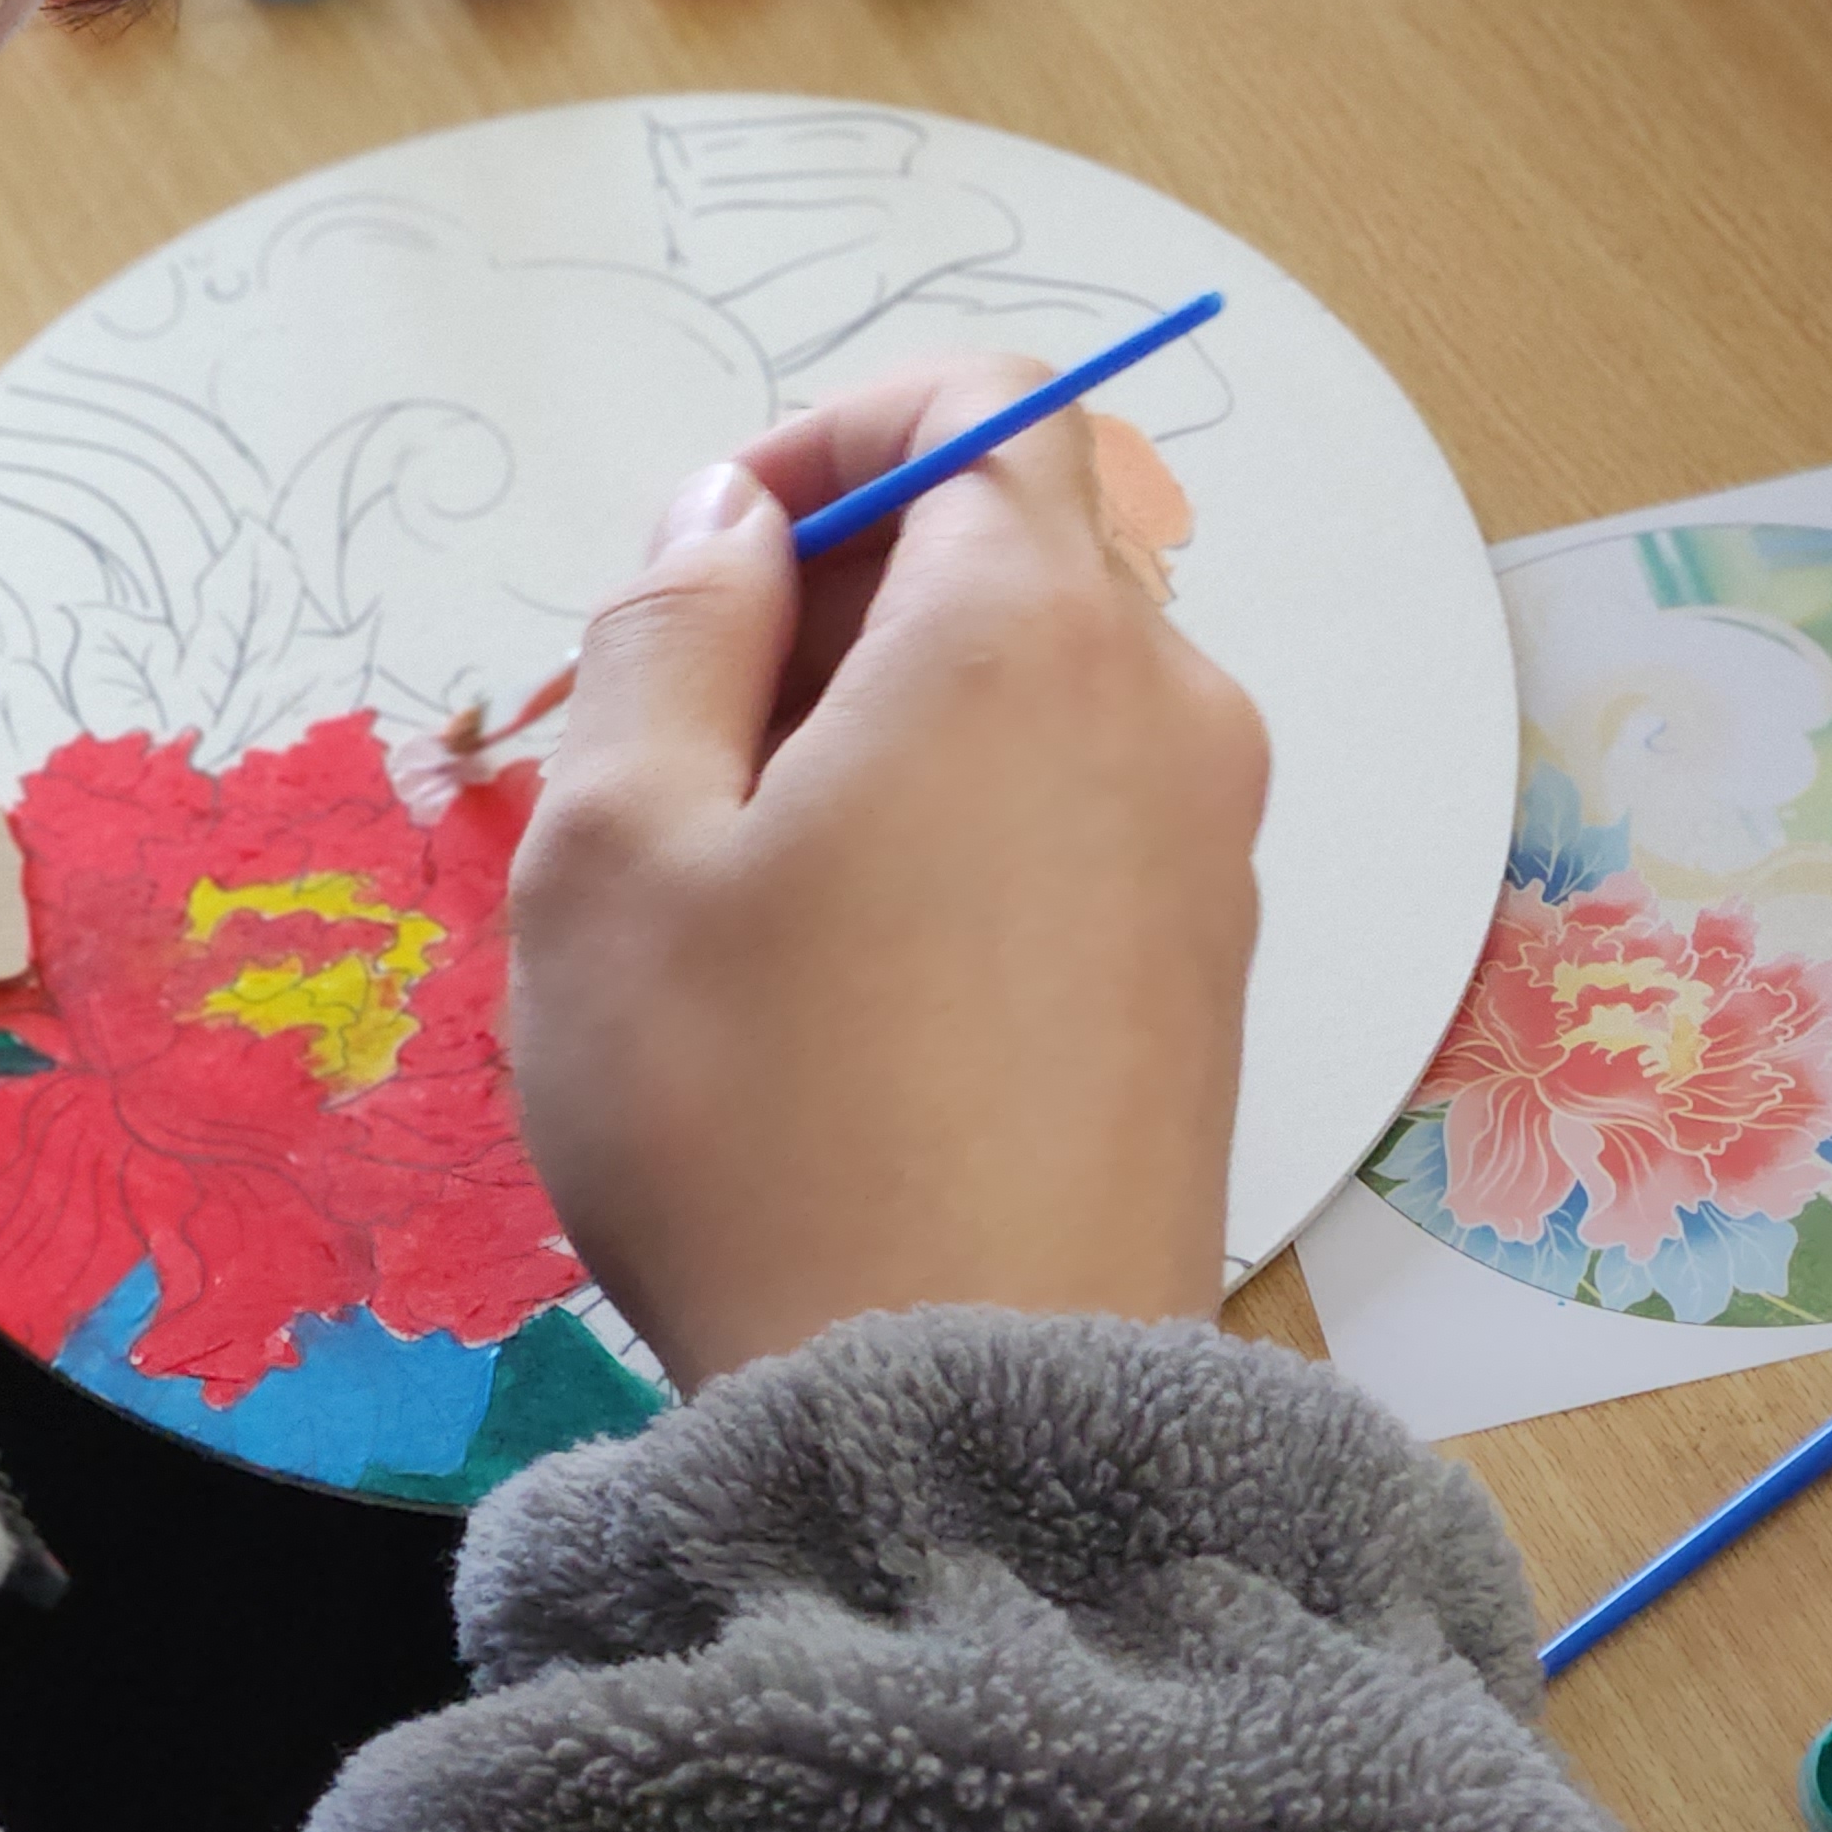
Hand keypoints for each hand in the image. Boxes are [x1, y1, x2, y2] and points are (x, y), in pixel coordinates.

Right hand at [506, 358, 1268, 1391]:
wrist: (970, 1429)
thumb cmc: (755, 1118)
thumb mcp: (619, 846)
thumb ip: (669, 624)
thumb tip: (730, 511)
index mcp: (1029, 633)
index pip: (984, 403)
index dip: (827, 432)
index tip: (707, 553)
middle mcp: (1167, 707)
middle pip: (1013, 540)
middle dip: (837, 587)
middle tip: (673, 734)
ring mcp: (1212, 848)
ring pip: (1040, 683)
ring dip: (889, 711)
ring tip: (740, 872)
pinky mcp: (1210, 974)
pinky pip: (1081, 806)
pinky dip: (964, 813)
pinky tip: (844, 968)